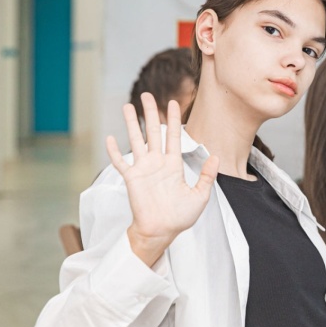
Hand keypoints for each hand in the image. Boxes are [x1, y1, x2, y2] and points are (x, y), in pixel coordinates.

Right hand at [105, 93, 218, 265]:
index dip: (173, 119)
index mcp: (173, 165)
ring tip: (128, 106)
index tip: (173, 103)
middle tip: (147, 95)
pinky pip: (120, 162)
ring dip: (132, 123)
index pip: (173, 136)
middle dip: (151, 113)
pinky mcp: (131, 179)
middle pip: (153, 132)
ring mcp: (143, 169)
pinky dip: (114, 151)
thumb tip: (216, 156)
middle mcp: (157, 163)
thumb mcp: (200, 196)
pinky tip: (109, 138)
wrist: (162, 231)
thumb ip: (207, 176)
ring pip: (136, 140)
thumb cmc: (180, 217)